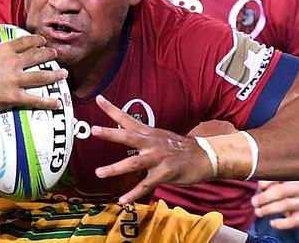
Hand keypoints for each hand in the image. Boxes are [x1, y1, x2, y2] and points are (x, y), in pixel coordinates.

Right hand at [0, 24, 67, 120]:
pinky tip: (57, 103)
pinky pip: (34, 100)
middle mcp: (13, 63)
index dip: (36, 40)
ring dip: (55, 75)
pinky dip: (47, 102)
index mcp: (4, 49)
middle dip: (49, 55)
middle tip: (56, 55)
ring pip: (41, 76)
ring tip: (64, 74)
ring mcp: (15, 80)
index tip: (43, 41)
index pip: (25, 42)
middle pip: (37, 57)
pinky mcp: (14, 97)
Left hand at [91, 95, 212, 203]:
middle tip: (93, 130)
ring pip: (133, 163)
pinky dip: (133, 194)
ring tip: (99, 173)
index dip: (112, 109)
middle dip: (110, 134)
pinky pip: (146, 185)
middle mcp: (151, 143)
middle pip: (127, 136)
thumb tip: (121, 128)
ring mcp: (157, 158)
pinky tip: (122, 200)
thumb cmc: (178, 148)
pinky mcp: (164, 174)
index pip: (127, 118)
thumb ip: (140, 134)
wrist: (204, 157)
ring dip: (115, 168)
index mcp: (148, 133)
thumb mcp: (159, 136)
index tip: (98, 99)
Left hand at [252, 180, 298, 229]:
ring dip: (268, 209)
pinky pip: (294, 222)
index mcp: (296, 175)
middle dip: (264, 197)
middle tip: (254, 202)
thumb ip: (275, 180)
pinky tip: (273, 223)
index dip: (266, 182)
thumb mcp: (290, 179)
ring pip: (285, 205)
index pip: (278, 176)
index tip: (259, 186)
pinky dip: (282, 223)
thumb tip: (260, 186)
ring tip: (258, 212)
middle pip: (280, 191)